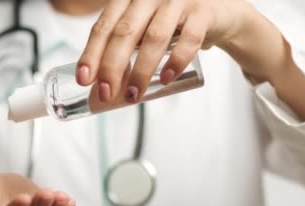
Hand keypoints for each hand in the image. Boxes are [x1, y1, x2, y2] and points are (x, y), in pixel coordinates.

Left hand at [76, 0, 251, 102]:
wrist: (220, 11)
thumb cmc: (174, 22)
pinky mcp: (203, 11)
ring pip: (154, 38)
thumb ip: (125, 46)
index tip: (84, 79)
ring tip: (132, 95)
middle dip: (112, 67)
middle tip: (106, 93)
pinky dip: (175, 62)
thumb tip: (101, 84)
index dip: (92, 53)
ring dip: (140, 71)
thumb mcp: (144, 26)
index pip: (104, 25)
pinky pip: (189, 39)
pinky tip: (165, 79)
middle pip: (125, 32)